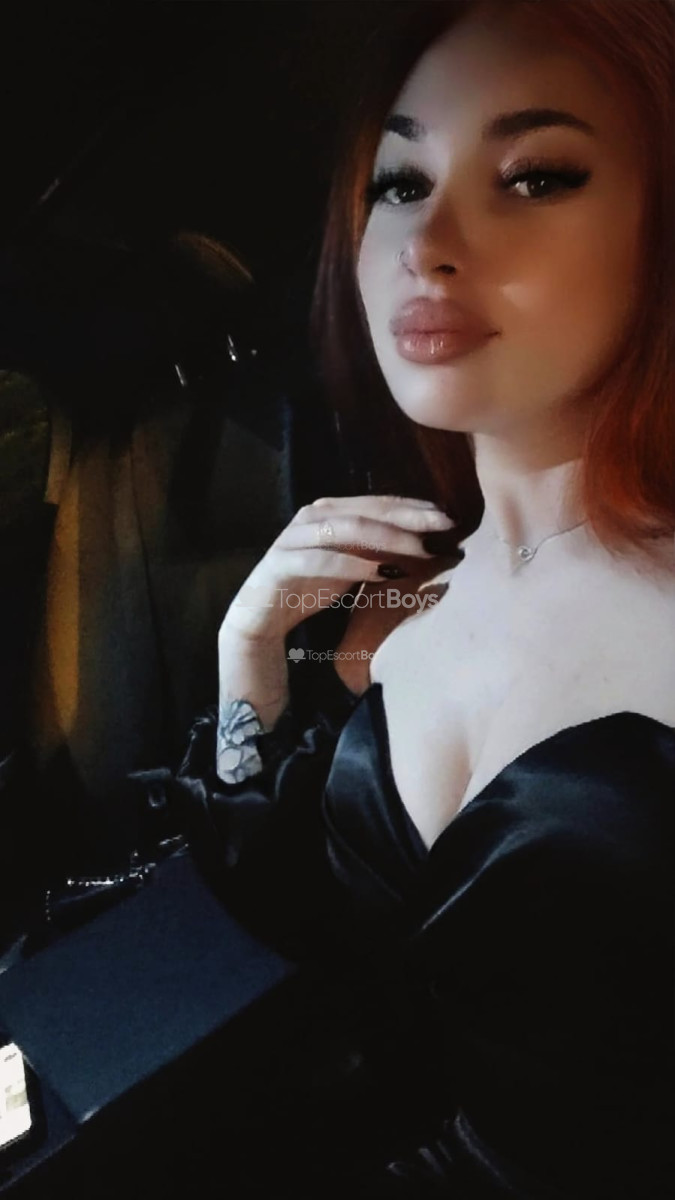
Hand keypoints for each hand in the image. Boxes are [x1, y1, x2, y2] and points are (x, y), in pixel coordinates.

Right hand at [219, 494, 455, 642]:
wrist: (263, 615)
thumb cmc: (310, 587)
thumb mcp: (352, 564)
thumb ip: (379, 549)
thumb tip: (428, 543)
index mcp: (330, 510)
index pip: (378, 503)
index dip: (413, 507)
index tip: (447, 517)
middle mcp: (312, 516)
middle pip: (366, 511)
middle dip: (407, 518)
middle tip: (441, 526)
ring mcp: (295, 537)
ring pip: (346, 529)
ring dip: (386, 538)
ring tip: (418, 550)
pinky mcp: (282, 562)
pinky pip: (321, 560)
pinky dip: (353, 565)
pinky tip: (380, 572)